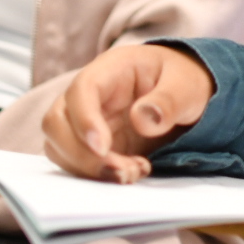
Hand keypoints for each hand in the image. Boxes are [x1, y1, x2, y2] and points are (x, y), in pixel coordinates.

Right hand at [43, 45, 214, 182]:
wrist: (185, 93)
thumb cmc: (184, 81)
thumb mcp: (188, 86)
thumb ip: (168, 101)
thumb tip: (142, 119)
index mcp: (111, 69)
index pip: (81, 90)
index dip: (84, 120)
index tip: (103, 148)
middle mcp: (89, 94)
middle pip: (56, 122)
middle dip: (81, 154)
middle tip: (121, 171)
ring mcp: (85, 120)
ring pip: (59, 146)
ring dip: (89, 169)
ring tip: (133, 173)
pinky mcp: (90, 144)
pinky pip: (76, 162)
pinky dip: (97, 175)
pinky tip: (132, 172)